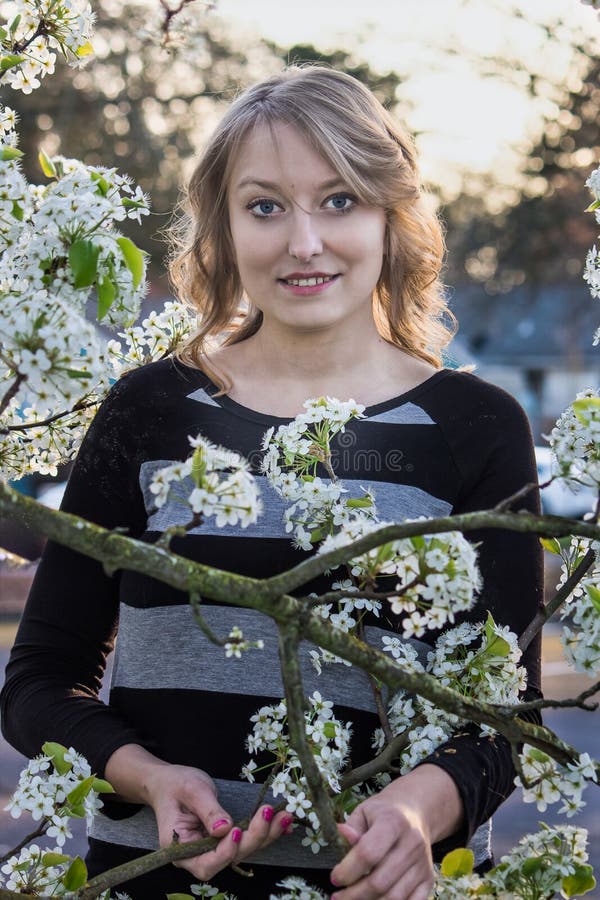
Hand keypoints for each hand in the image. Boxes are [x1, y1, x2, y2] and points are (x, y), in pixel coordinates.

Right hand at [145, 763, 291, 880]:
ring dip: (266, 834)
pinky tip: (283, 823)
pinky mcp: (226, 839)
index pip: (205, 864)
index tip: (236, 832)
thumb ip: (208, 810)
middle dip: (253, 837)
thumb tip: (224, 829)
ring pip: (243, 849)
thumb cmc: (175, 785)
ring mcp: (213, 848)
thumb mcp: (191, 791)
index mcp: (180, 849)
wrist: (170, 782)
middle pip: (230, 857)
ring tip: (285, 816)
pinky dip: (266, 831)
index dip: (224, 853)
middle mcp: (198, 855)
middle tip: (269, 814)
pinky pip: (247, 839)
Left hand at [329, 765, 463, 899]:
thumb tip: (342, 835)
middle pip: (380, 881)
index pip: (368, 853)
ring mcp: (423, 864)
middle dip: (354, 894)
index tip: (335, 878)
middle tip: (338, 897)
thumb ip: (352, 827)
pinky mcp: (429, 879)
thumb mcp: (364, 812)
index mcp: (394, 822)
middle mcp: (412, 843)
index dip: (348, 870)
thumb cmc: (383, 813)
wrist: (414, 813)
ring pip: (394, 897)